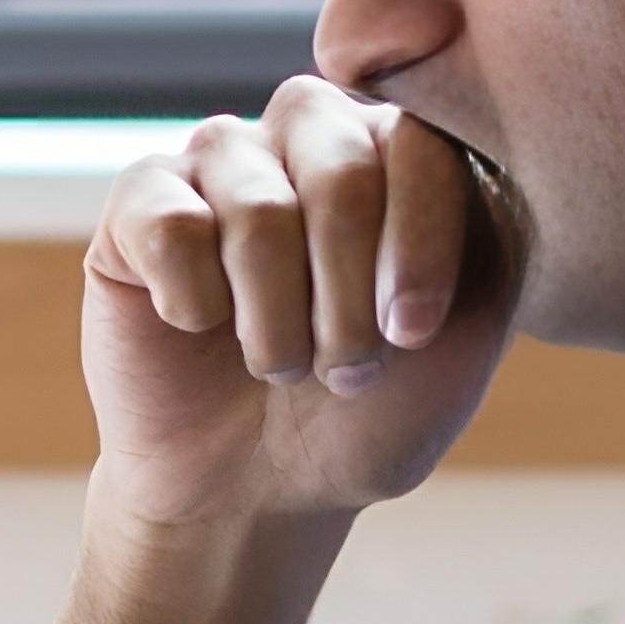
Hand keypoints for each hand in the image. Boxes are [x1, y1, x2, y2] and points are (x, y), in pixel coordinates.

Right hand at [52, 80, 522, 623]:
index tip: (414, 335)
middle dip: (349, 302)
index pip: (423, 140)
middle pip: (343, 172)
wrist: (257, 492)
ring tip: (278, 365)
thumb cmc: (372, 410)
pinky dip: (196, 306)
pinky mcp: (140, 198)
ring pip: (257, 212)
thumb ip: (483, 236)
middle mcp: (313, 131)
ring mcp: (223, 156)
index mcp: (401, 148)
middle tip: (345, 371)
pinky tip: (199, 326)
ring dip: (275, 325)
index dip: (421, 246)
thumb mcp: (461, 334)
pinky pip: (172, 228)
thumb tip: (472, 162)